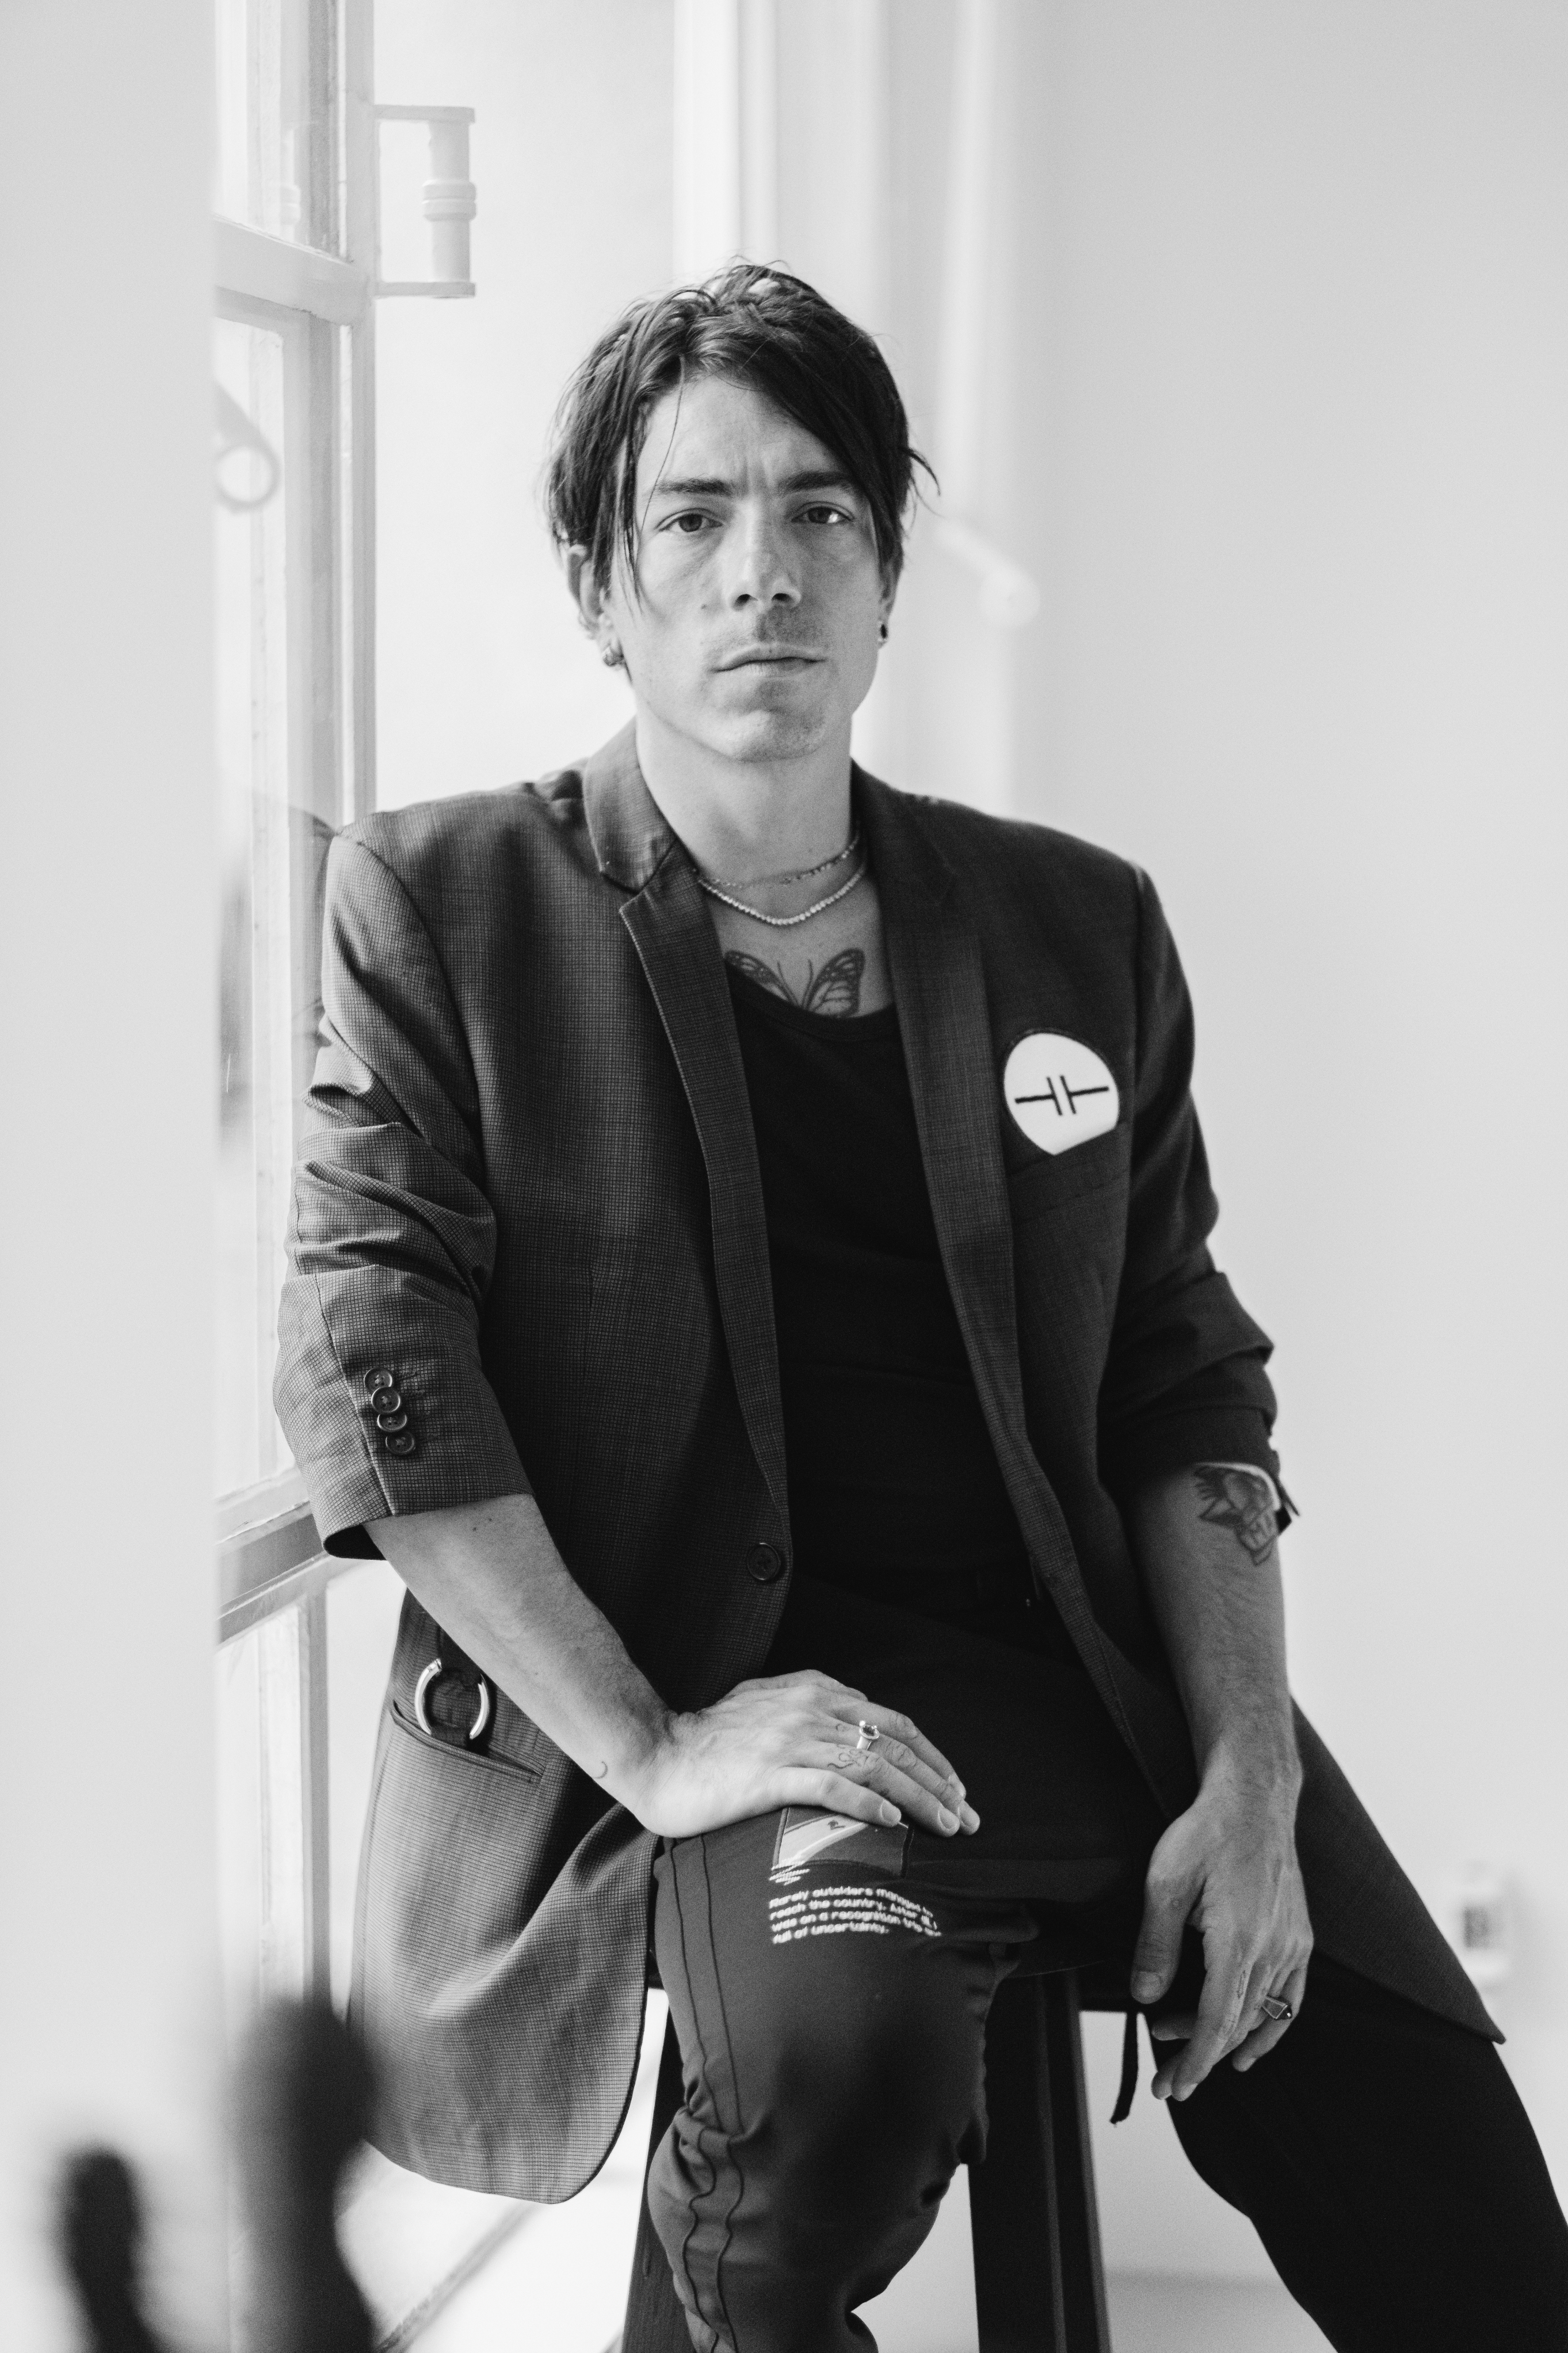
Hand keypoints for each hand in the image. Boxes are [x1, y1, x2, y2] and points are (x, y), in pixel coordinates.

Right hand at [629, 1668, 981, 1842]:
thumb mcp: (768, 1705)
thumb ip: (811, 1708)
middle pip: (892, 1744)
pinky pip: (831, 1787)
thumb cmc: (711, 1740)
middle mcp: (809, 1709)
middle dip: (937, 1780)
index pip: (889, 1720)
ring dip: (917, 1797)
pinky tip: (893, 1822)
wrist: (657, 1755)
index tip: (954, 1786)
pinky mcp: (770, 1774)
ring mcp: (790, 1740)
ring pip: (872, 1766)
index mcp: (813, 1690)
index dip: (929, 1754)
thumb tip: (856, 1728)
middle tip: (967, 1815)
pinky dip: (868, 1804)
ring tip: (946, 1824)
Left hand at [1130, 1756, 1311, 2100]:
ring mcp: (1293, 1944)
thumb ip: (1156, 1944)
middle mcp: (1274, 1948)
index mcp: (1240, 1939)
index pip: (1218, 2020)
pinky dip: (1272, 2029)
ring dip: (1227, 2042)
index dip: (1194, 2059)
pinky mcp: (1300, 1937)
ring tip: (1193, 2060)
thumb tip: (1144, 1997)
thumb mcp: (1165, 1881)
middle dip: (1201, 2057)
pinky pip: (1292, 1998)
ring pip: (1264, 2015)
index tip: (1172, 2087)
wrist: (1253, 1798)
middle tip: (1167, 2080)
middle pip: (1238, 2024)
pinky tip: (1250, 2048)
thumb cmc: (1205, 1833)